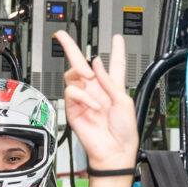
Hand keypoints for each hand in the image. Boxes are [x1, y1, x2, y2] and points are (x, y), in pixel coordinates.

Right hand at [57, 32, 137, 169]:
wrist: (114, 150)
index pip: (115, 64)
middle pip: (82, 64)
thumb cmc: (124, 130)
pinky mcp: (73, 108)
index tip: (117, 38)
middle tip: (62, 36)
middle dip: (70, 48)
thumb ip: (109, 81)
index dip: (117, 50)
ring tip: (88, 77)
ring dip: (80, 73)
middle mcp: (96, 90)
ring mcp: (84, 98)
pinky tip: (92, 105)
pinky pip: (72, 92)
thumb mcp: (124, 101)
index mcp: (113, 87)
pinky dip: (82, 96)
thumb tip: (97, 63)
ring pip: (72, 75)